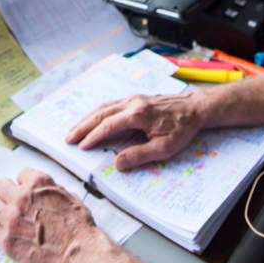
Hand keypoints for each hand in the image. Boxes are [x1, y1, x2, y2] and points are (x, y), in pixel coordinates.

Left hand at [0, 169, 104, 262]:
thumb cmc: (78, 231)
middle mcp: (22, 199)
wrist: (77, 257)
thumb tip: (45, 195)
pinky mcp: (6, 240)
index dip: (25, 184)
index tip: (25, 190)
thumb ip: (53, 193)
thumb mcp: (71, 200)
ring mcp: (11, 220)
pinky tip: (1, 228)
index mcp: (39, 184)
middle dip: (7, 193)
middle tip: (11, 201)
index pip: (22, 175)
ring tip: (2, 214)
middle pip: (1, 186)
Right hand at [66, 92, 207, 170]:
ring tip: (75, 130)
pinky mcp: (136, 99)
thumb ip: (140, 155)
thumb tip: (117, 163)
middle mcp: (132, 103)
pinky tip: (93, 119)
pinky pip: (111, 105)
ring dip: (88, 118)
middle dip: (83, 126)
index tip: (81, 147)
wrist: (195, 108)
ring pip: (104, 107)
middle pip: (101, 114)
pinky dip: (98, 113)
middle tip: (68, 138)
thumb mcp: (164, 147)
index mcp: (138, 115)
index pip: (108, 126)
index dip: (93, 137)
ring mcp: (133, 99)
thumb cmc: (182, 128)